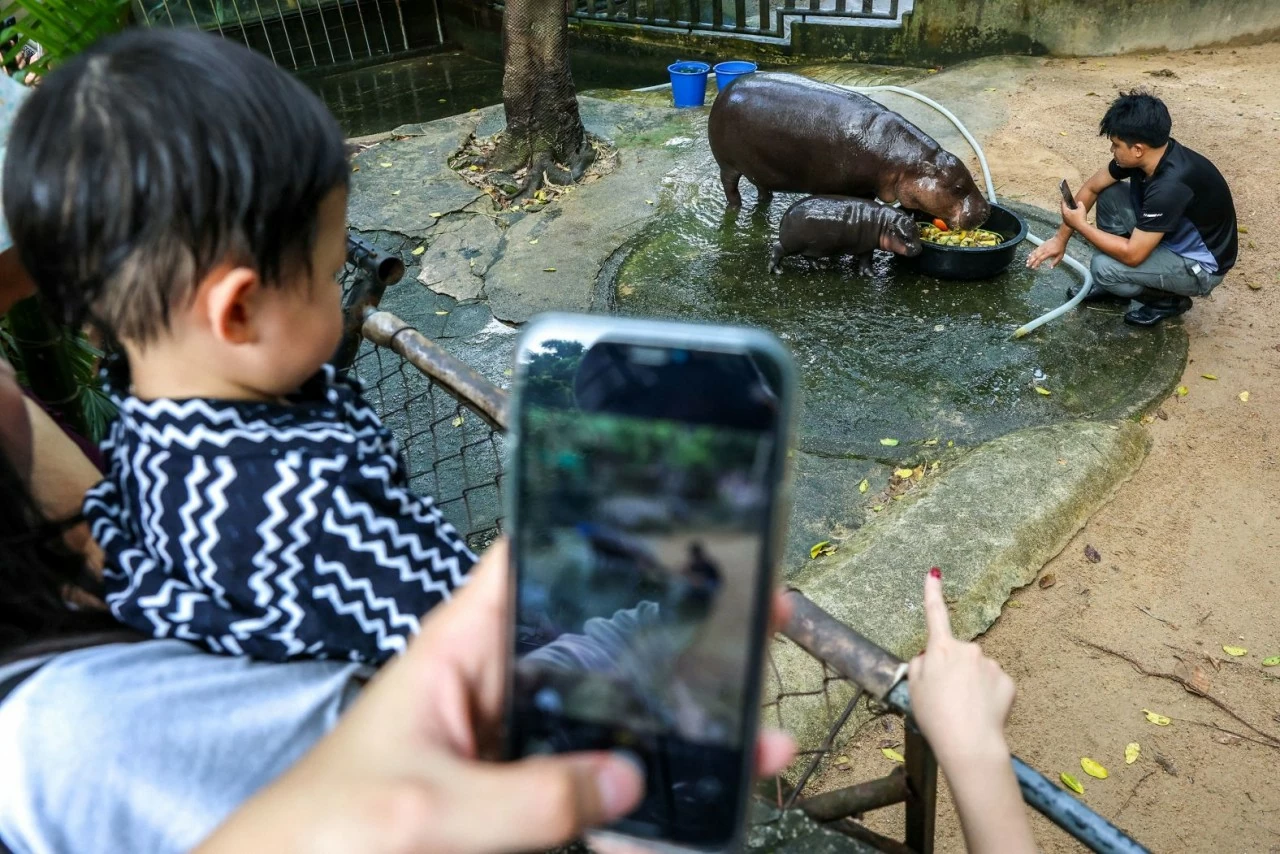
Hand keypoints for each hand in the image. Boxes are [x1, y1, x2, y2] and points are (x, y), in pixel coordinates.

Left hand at [199, 541, 795, 853]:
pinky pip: (595, 788)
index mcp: (460, 650)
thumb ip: (527, 797)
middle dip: (672, 634)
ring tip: (756, 730)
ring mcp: (515, 743)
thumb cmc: (323, 831)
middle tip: (752, 617)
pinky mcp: (522, 797)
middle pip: (596, 643)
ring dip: (677, 724)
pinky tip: (704, 803)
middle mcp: (497, 685)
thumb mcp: (427, 808)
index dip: (590, 530)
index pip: (525, 562)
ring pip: (609, 719)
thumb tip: (627, 780)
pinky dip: (648, 798)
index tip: (668, 516)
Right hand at [907, 569, 1014, 766]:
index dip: (932, 592)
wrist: (969, 743)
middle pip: (957, 654)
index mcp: (940, 649)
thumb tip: (931, 657)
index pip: (934, 614)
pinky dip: (988, 695)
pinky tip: (982, 711)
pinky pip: (994, 684)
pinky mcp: (1007, 681)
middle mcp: (968, 649)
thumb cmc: (935, 717)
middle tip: (946, 698)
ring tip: (965, 709)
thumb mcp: (913, 689)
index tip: (934, 573)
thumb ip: (920, 665)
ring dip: (972, 684)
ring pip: (977, 670)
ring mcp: (990, 664)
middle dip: (953, 670)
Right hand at [1025, 234, 1066, 269]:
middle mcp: (1044, 250)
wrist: (1059, 239)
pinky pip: (1035, 250)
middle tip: (1027, 266)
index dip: (1036, 264)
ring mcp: (1042, 247)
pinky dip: (1032, 253)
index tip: (1033, 267)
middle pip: (1035, 256)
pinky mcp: (1041, 245)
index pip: (1040, 259)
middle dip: (1031, 261)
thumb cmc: (1060, 247)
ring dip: (1030, 258)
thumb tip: (1051, 268)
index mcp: (1048, 253)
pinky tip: (1029, 255)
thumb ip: (1055, 262)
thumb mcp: (1060, 256)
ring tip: (1027, 262)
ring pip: (1034, 253)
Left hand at [1059, 199, 1086, 232]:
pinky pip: (1067, 217)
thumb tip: (1078, 202)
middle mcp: (1064, 216)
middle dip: (1065, 205)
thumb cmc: (1081, 217)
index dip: (1064, 200)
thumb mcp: (1082, 208)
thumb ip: (1080, 203)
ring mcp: (1065, 220)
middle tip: (1066, 201)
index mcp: (1065, 212)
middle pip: (1063, 209)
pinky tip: (1072, 213)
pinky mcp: (1068, 223)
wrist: (1082, 227)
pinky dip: (1069, 214)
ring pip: (1065, 213)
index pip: (1063, 204)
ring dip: (1067, 210)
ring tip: (1069, 207)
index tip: (1064, 196)